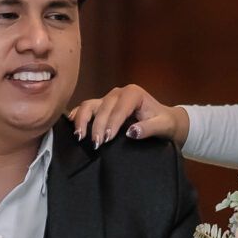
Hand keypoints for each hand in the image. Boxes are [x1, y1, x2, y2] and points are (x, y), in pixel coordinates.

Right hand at [70, 84, 188, 149]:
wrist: (164, 120)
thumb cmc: (164, 122)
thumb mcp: (163, 126)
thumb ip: (149, 128)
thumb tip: (132, 132)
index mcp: (133, 93)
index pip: (118, 109)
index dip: (111, 124)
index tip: (107, 139)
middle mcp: (118, 93)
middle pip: (102, 109)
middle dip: (97, 127)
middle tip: (97, 145)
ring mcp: (108, 99)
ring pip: (89, 106)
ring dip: (82, 120)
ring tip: (80, 136)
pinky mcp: (102, 106)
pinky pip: (86, 108)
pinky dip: (78, 116)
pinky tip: (73, 126)